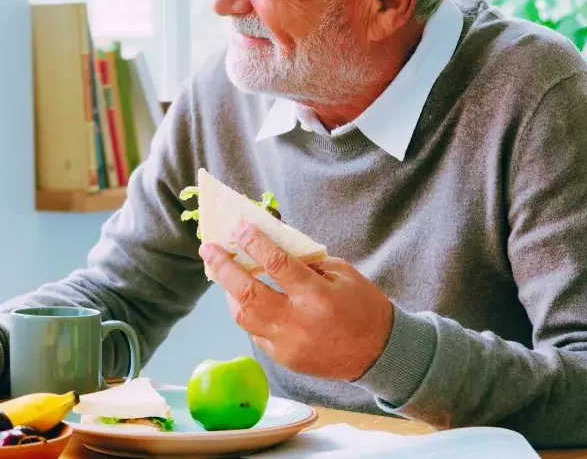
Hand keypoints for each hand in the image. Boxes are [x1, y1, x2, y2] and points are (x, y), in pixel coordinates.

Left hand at [200, 221, 393, 381]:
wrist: (379, 353)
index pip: (277, 265)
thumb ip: (305, 260)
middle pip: (248, 294)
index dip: (254, 243)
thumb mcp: (341, 273)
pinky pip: (254, 332)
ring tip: (222, 271)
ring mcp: (287, 344)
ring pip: (243, 316)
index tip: (237, 226)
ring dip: (229, 291)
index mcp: (318, 297)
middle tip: (207, 248)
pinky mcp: (282, 358)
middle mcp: (298, 322)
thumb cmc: (362, 306)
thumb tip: (268, 241)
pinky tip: (244, 297)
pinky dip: (247, 312)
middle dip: (223, 268)